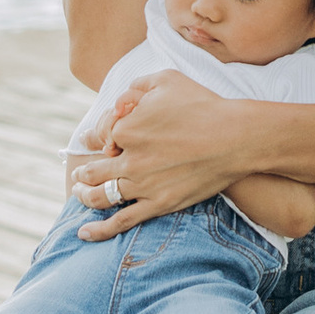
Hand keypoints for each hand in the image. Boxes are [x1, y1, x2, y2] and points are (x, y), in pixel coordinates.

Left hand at [73, 70, 247, 234]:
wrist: (235, 138)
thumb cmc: (203, 105)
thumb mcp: (167, 80)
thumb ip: (137, 86)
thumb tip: (121, 100)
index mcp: (126, 129)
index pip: (100, 135)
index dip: (100, 136)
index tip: (103, 138)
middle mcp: (128, 160)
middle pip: (92, 169)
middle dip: (82, 171)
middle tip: (78, 173)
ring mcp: (142, 185)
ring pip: (100, 196)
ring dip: (84, 195)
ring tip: (79, 193)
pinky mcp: (159, 205)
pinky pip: (121, 221)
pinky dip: (99, 229)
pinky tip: (83, 233)